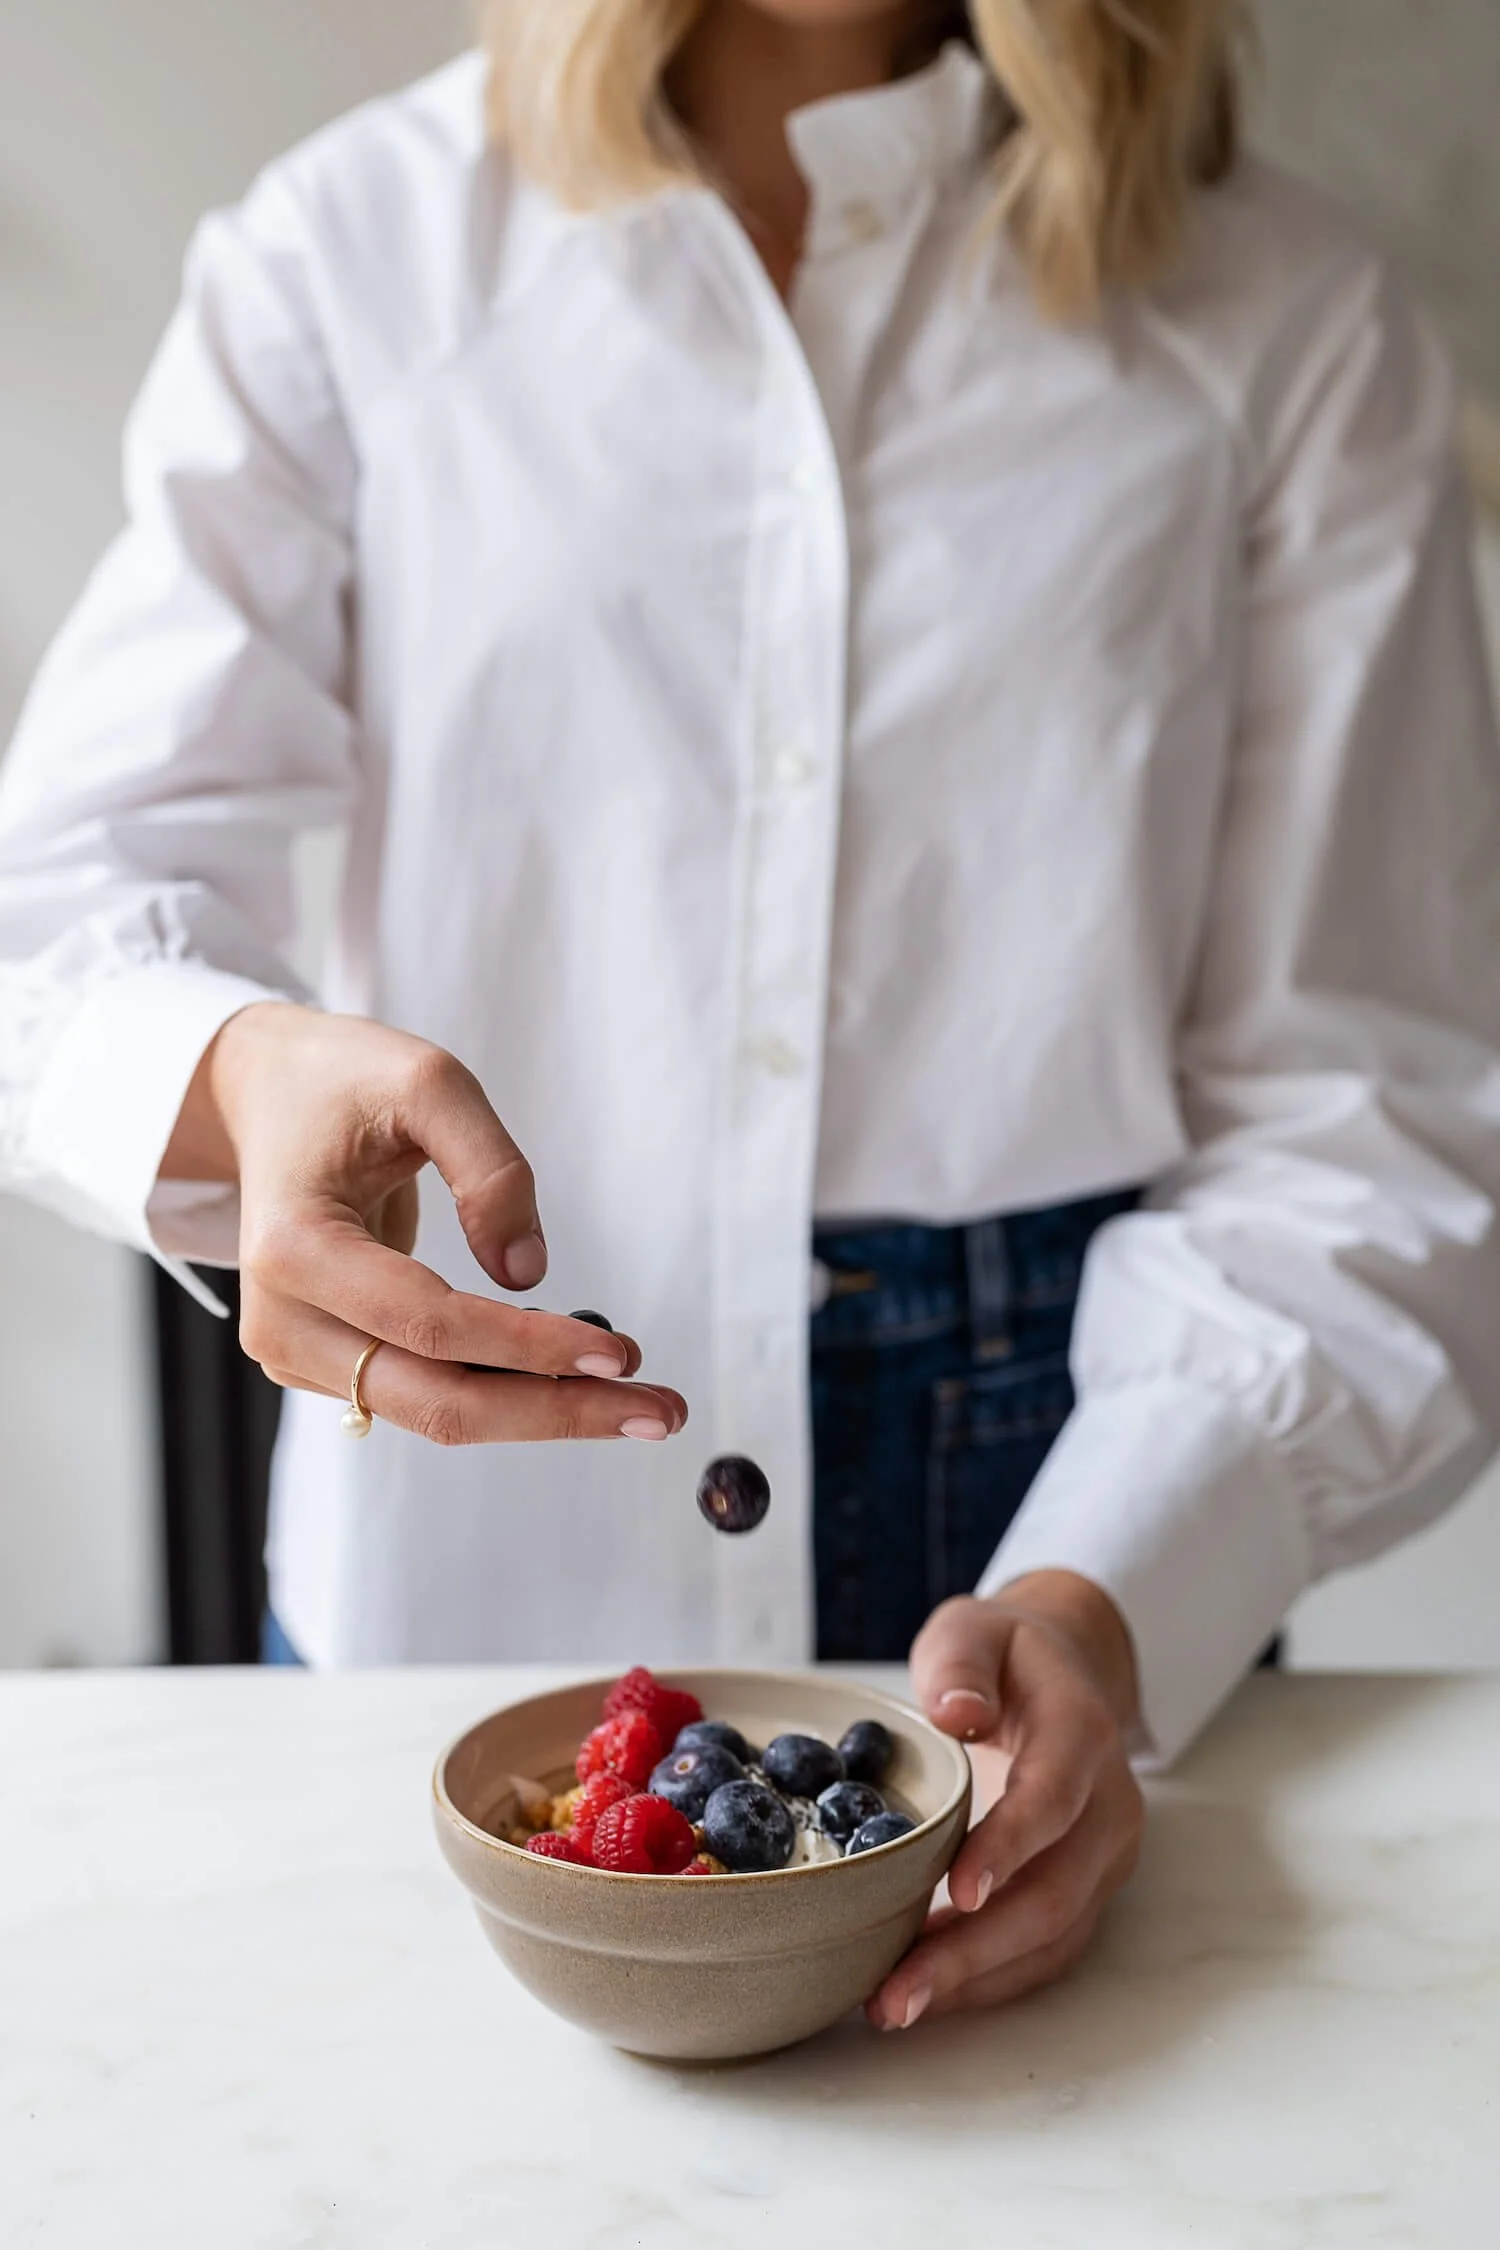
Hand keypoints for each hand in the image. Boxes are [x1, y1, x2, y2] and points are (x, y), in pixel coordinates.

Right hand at [162, 1003, 687, 1446]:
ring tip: (645, 1408)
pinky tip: (578, 1381)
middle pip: (436, 1401)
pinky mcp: (327, 1366)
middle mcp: (282, 1320)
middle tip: (663, 1413)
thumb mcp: (429, 1083)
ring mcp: (296, 1353)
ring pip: (436, 1414)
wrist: (268, 1099)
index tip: (623, 1353)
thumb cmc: (347, 1082)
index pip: (431, 1325)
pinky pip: (427, 1395)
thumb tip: (530, 1275)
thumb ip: (489, 1170)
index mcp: (293, 1247)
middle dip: (558, 1413)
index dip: (531, 1347)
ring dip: (544, 1416)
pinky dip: (508, 1395)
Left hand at [870, 1572, 1143, 2029]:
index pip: (1053, 1798)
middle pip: (1053, 1893)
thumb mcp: (973, 1629)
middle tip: (898, 1990)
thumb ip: (962, 1665)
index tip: (960, 1891)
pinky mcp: (1086, 1890)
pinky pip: (1046, 1950)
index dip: (1010, 1847)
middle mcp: (1109, 1805)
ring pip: (1052, 1937)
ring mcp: (1104, 1856)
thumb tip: (960, 1714)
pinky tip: (927, 1992)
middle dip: (975, 1950)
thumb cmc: (1004, 1657)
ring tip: (896, 2006)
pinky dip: (989, 1980)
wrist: (1063, 1672)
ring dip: (976, 1980)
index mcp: (1082, 1733)